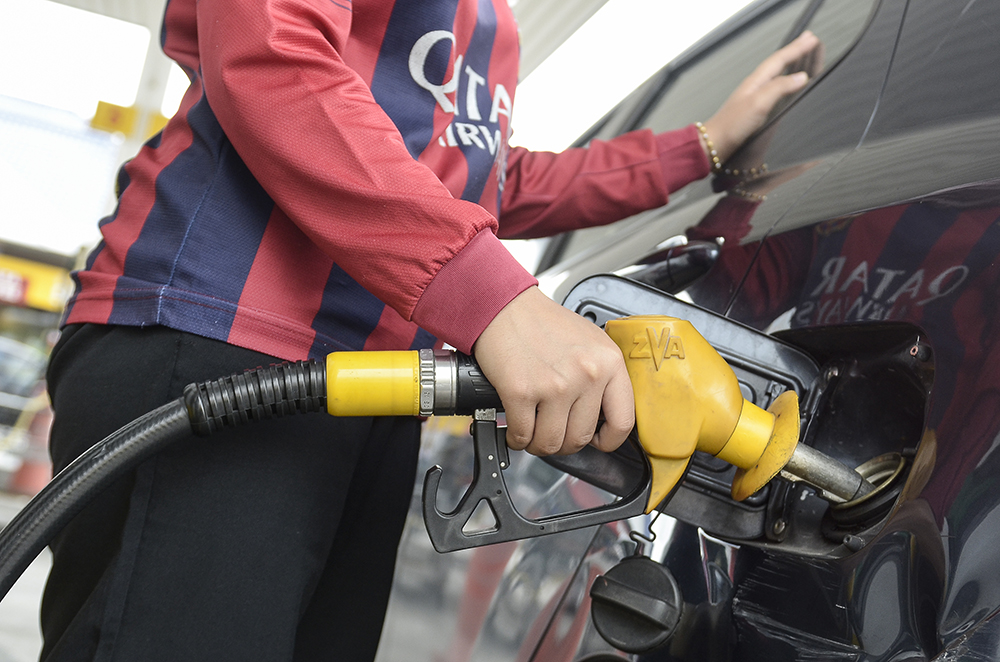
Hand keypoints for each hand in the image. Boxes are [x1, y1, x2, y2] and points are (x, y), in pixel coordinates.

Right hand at [472, 286, 633, 455]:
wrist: (503, 307)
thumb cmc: (542, 323)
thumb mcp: (590, 342)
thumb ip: (602, 376)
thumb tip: (603, 415)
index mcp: (609, 361)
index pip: (623, 421)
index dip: (608, 440)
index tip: (596, 440)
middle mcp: (587, 374)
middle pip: (580, 438)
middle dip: (563, 443)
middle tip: (553, 432)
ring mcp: (555, 385)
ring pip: (551, 443)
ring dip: (538, 444)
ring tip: (532, 431)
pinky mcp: (522, 391)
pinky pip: (522, 435)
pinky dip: (516, 438)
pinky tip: (515, 428)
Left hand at [701, 31, 822, 162]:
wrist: (715, 144)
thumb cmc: (731, 125)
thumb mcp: (758, 103)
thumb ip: (780, 87)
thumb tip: (801, 77)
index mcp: (756, 81)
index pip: (780, 59)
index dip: (797, 49)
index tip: (812, 39)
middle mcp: (757, 86)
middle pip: (780, 64)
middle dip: (797, 52)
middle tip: (811, 40)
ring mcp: (757, 97)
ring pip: (780, 75)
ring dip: (794, 65)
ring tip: (807, 57)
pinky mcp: (757, 110)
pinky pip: (778, 90)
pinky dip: (788, 83)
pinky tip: (791, 86)